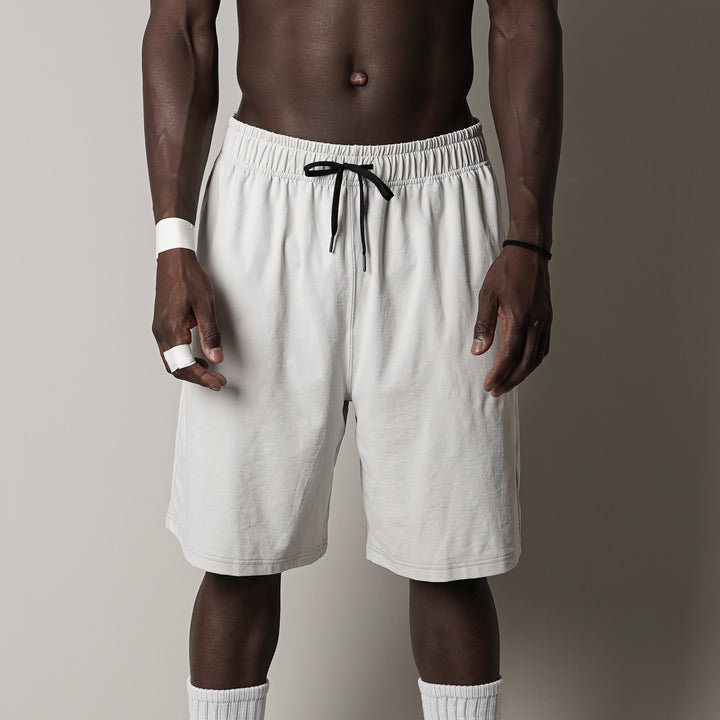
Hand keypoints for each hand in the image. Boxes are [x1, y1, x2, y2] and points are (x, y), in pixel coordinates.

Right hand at [152, 248, 226, 390]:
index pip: (186, 365)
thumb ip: (210, 334)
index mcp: (171, 330)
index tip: (218, 384)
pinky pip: (170, 351)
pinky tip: (199, 357)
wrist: (174, 260)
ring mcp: (159, 330)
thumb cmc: (189, 279)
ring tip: (210, 372)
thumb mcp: (206, 307)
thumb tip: (216, 358)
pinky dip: (184, 359)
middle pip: (176, 368)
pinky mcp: (161, 325)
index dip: (203, 379)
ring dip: (190, 369)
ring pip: (172, 361)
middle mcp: (161, 333)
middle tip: (217, 381)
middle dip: (197, 378)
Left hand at [471, 244, 551, 396]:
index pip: (509, 356)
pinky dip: (533, 362)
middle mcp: (536, 323)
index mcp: (519, 318)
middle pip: (525, 363)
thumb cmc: (505, 272)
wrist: (529, 253)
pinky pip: (543, 348)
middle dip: (510, 380)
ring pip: (536, 358)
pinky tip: (523, 367)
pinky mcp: (548, 319)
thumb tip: (478, 351)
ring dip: (522, 375)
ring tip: (507, 384)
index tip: (488, 386)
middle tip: (495, 392)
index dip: (498, 374)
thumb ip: (484, 325)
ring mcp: (545, 322)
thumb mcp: (487, 295)